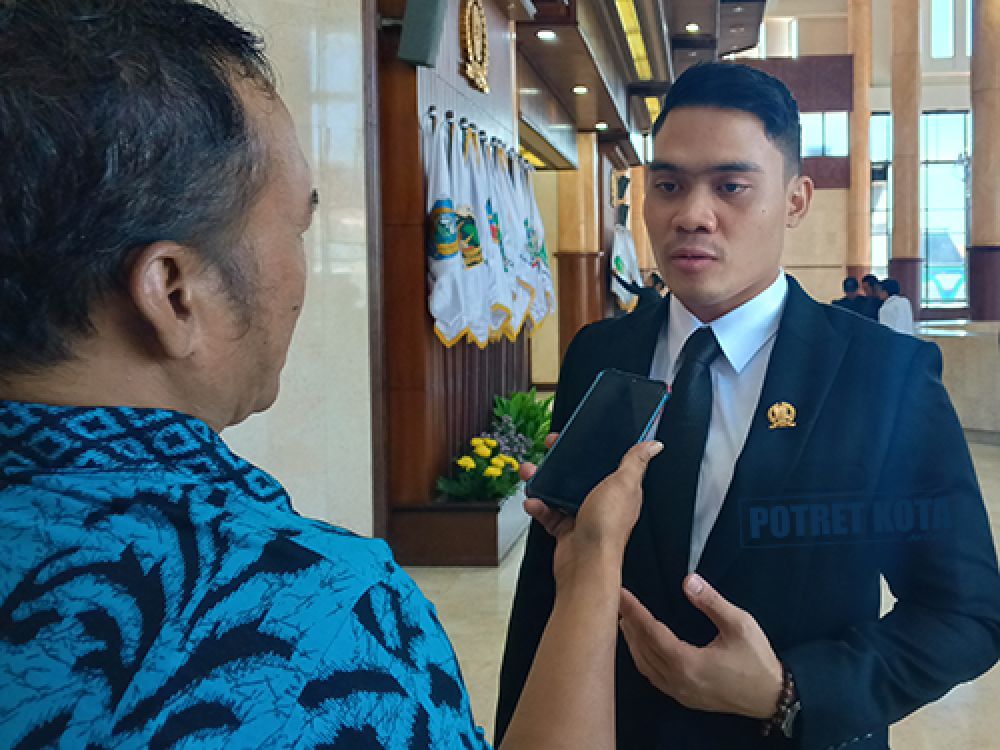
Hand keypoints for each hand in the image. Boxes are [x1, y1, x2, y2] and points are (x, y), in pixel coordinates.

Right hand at [522, 433, 661, 583]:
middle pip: (579, 475)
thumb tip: (654, 444)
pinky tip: (533, 502)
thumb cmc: (607, 527)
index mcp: (620, 490)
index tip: (577, 437)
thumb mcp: (623, 484)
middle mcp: (602, 502)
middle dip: (560, 463)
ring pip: (560, 492)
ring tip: (531, 474)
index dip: (593, 448)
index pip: (607, 462)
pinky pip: (548, 512)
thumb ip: (635, 461)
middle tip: (547, 452)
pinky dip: (538, 506)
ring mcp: (582, 515)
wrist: (585, 563)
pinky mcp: (565, 529)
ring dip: (543, 482)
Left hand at [618, 574, 782, 718]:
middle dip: (629, 624)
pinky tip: (642, 648)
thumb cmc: (757, 660)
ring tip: (625, 620)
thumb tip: (688, 580)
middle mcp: (679, 681)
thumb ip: (712, 602)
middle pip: (643, 650)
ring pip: (646, 666)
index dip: (634, 612)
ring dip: (633, 643)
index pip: (651, 633)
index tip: (621, 595)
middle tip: (618, 602)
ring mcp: (680, 693)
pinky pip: (654, 678)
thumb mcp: (739, 625)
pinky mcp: (685, 697)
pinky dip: (643, 659)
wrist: (772, 697)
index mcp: (688, 663)